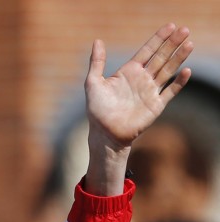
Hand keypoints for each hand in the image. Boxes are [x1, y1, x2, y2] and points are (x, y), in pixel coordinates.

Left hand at [85, 24, 192, 149]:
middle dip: (172, 43)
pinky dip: (179, 82)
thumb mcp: (93, 83)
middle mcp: (142, 79)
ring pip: (168, 70)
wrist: (105, 133)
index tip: (170, 26)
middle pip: (161, 57)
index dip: (158, 38)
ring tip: (189, 43)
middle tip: (184, 29)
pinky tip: (187, 71)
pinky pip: (170, 91)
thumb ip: (97, 62)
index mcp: (129, 72)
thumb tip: (97, 41)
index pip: (147, 51)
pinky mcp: (156, 105)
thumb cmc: (97, 109)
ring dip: (179, 57)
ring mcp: (150, 91)